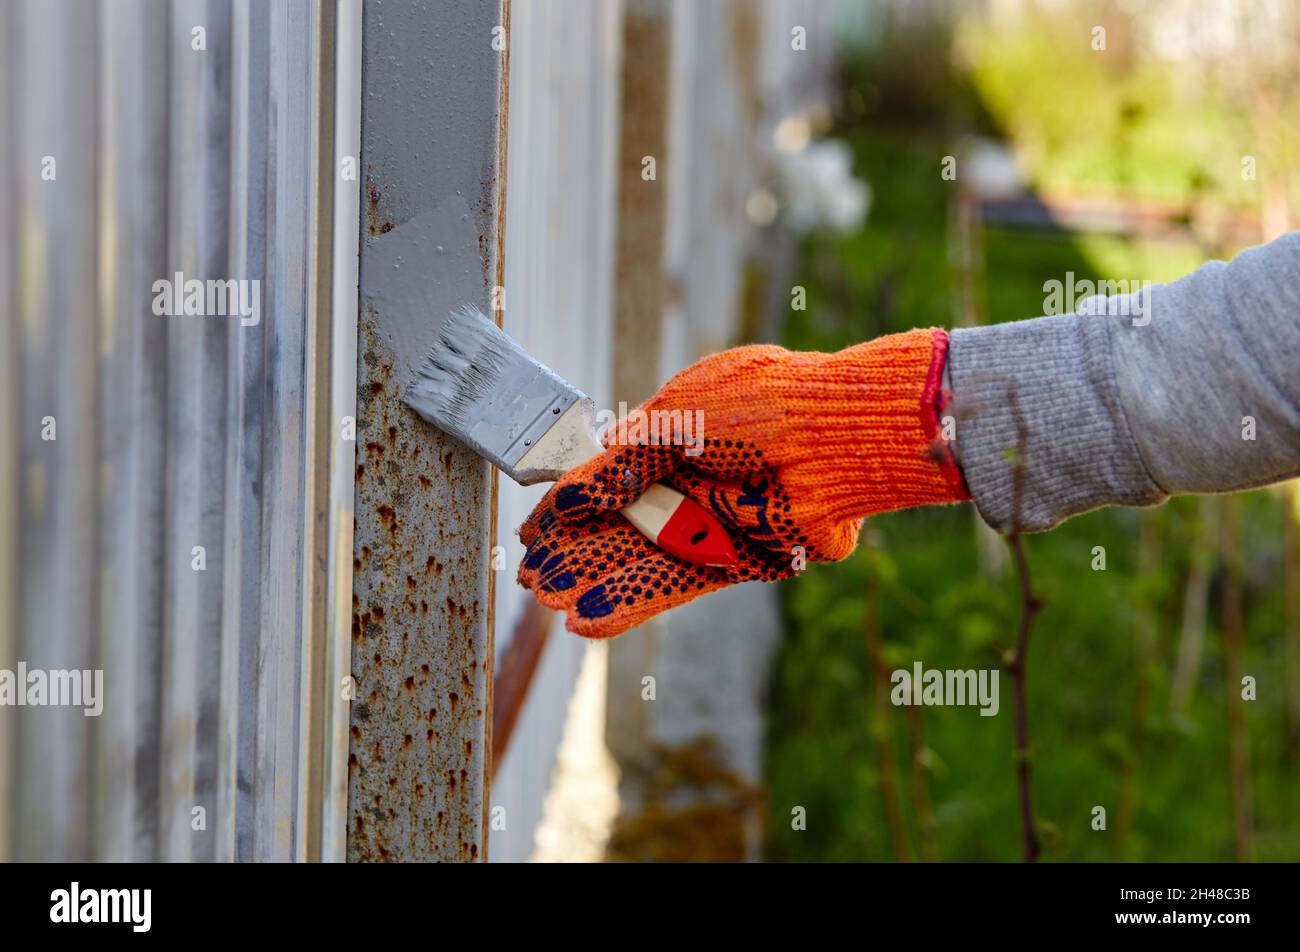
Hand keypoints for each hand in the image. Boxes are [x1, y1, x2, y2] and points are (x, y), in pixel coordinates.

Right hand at [517, 328, 966, 637]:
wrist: (837, 435)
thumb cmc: (762, 405)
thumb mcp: (675, 419)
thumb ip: (622, 464)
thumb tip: (570, 496)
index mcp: (678, 433)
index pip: (610, 475)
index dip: (570, 504)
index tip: (533, 530)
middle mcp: (696, 479)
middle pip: (623, 523)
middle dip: (576, 551)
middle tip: (532, 577)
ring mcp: (718, 521)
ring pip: (644, 558)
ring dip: (596, 581)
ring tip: (549, 602)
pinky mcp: (742, 561)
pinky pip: (677, 585)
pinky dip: (633, 603)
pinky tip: (589, 620)